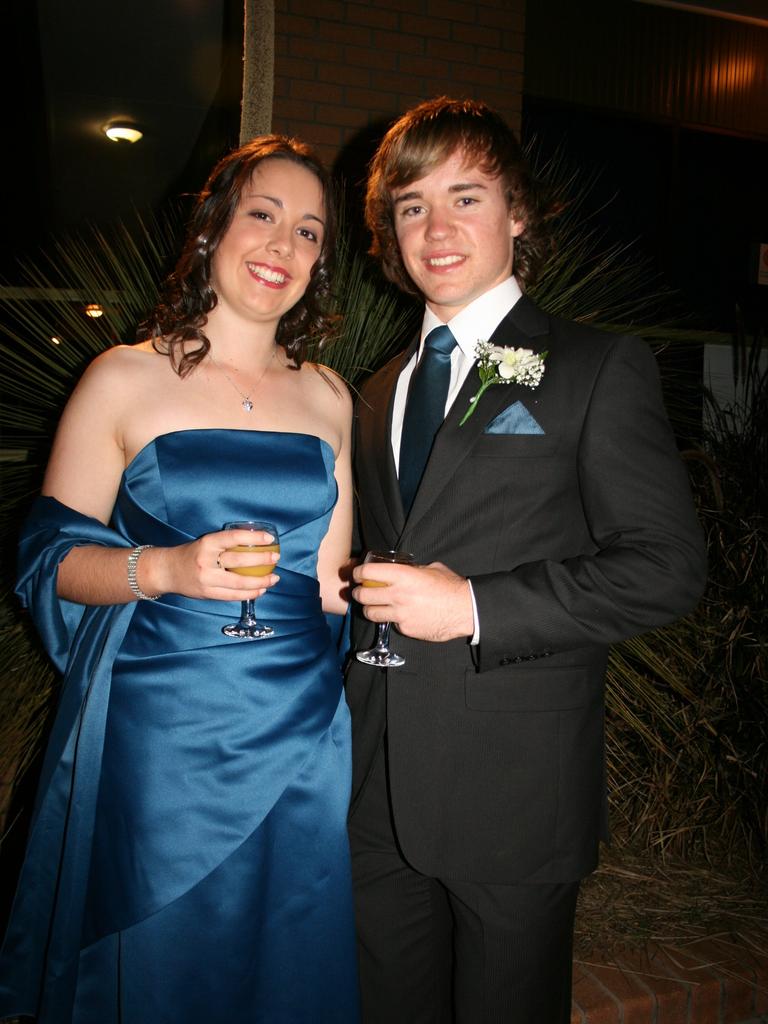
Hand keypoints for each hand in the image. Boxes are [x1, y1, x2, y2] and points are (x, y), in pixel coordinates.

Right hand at [146, 528, 279, 600]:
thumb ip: (226, 545)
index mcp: (207, 543)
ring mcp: (207, 579)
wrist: (167, 571)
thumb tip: (257, 546)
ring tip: (274, 578)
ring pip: (239, 583)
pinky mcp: (208, 594)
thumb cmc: (191, 554)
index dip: (254, 538)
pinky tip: (261, 590)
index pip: (234, 538)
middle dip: (261, 560)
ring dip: (260, 581)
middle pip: (239, 561)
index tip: (269, 539)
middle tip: (276, 558)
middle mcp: (207, 561)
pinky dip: (249, 593)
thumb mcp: (206, 543)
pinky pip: (233, 595)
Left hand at [352, 561, 473, 641]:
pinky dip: (392, 620)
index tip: (357, 574)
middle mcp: (398, 594)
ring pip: (371, 613)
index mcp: (403, 575)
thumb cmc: (451, 587)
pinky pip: (391, 624)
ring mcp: (400, 614)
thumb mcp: (431, 569)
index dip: (358, 573)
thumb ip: (414, 569)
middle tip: (359, 592)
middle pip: (363, 595)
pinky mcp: (405, 629)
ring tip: (373, 606)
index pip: (368, 573)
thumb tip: (404, 568)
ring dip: (369, 609)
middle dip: (357, 593)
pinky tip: (399, 616)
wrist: (466, 610)